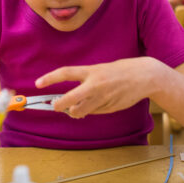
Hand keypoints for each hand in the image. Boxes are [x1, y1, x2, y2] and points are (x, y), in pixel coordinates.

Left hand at [35, 58, 154, 118]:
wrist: (145, 76)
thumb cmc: (122, 70)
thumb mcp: (102, 70)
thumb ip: (87, 82)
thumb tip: (73, 98)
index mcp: (92, 71)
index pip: (66, 73)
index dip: (50, 78)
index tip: (38, 83)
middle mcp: (95, 85)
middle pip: (70, 99)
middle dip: (59, 105)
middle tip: (55, 106)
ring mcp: (102, 98)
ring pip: (81, 111)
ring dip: (75, 112)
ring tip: (76, 108)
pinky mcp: (109, 108)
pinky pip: (94, 112)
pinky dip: (91, 111)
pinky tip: (98, 104)